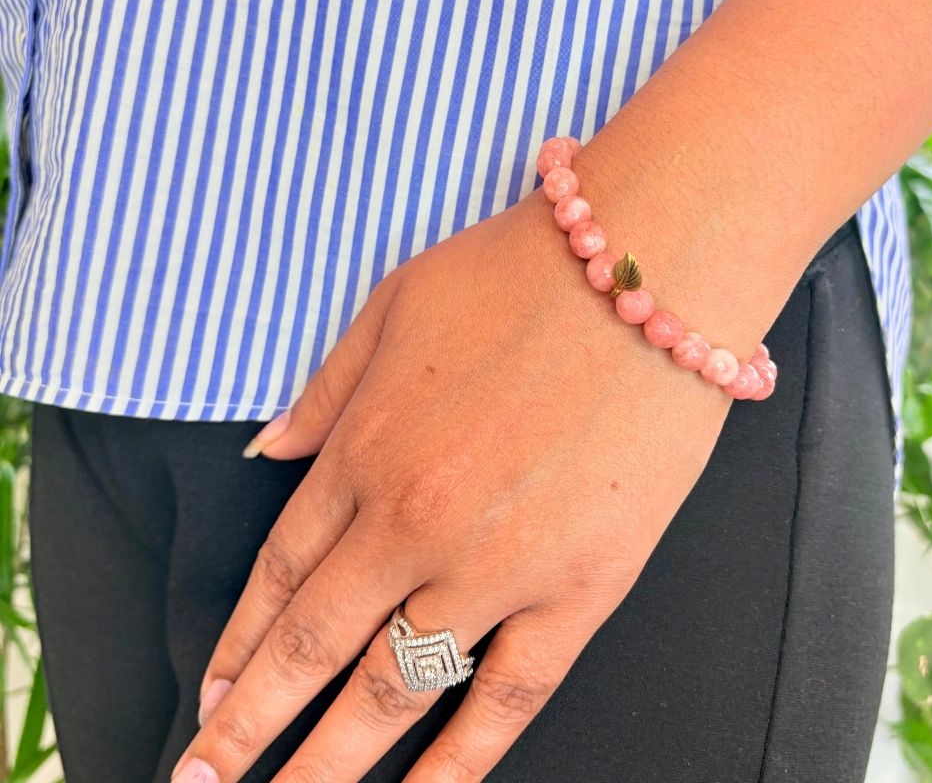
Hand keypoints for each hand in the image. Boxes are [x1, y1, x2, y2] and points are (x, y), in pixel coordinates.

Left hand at [170, 182, 736, 782]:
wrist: (646, 268)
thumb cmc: (521, 273)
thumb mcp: (394, 304)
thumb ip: (325, 389)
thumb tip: (268, 450)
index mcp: (363, 448)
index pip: (279, 573)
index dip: (240, 644)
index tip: (214, 696)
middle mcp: (412, 521)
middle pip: (312, 649)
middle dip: (249, 728)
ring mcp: (495, 565)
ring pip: (392, 693)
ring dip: (327, 765)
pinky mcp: (581, 589)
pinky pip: (508, 700)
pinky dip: (457, 765)